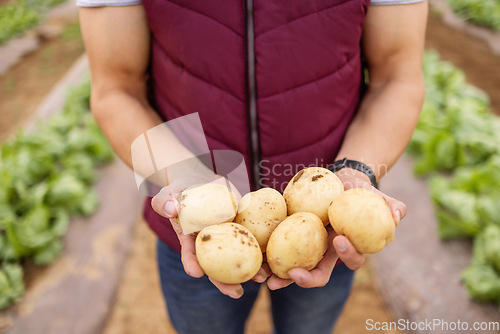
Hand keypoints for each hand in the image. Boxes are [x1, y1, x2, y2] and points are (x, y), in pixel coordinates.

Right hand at [151, 182, 266, 298]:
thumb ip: (164, 202)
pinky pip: (252, 241)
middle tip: (236, 292)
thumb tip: (171, 208)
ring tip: (261, 279)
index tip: (196, 273)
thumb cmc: (180, 191)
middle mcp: (209, 244)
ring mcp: (226, 238)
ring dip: (249, 271)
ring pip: (237, 258)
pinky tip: (272, 260)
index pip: (190, 255)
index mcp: (190, 240)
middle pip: (216, 266)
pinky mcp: (241, 228)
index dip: (192, 264)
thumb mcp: (168, 195)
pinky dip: (261, 251)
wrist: (200, 182)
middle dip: (225, 282)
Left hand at [267, 168, 405, 289]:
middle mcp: (327, 253)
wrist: (339, 183)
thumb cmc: (361, 192)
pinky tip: (255, 257)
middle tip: (293, 274)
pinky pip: (278, 250)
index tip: (339, 238)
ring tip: (264, 277)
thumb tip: (397, 216)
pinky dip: (266, 256)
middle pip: (317, 274)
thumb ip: (392, 206)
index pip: (351, 260)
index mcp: (349, 247)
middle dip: (305, 279)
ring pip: (293, 268)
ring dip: (278, 275)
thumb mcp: (377, 197)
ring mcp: (307, 247)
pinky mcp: (290, 237)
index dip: (347, 255)